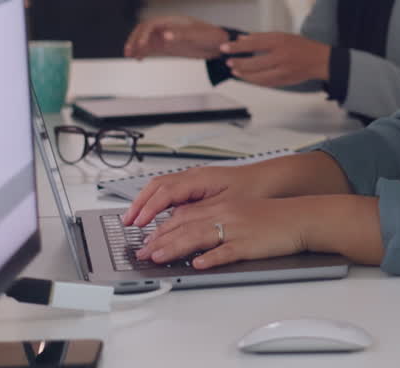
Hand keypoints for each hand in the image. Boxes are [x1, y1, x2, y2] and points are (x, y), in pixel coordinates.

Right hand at [123, 164, 276, 227]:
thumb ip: (201, 212)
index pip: (165, 192)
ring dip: (146, 202)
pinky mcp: (198, 186)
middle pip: (157, 187)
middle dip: (139, 204)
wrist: (272, 179)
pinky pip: (170, 191)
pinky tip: (154, 214)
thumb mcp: (227, 203)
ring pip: (161, 187)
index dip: (149, 208)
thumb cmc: (254, 188)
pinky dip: (157, 202)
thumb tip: (177, 221)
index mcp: (199, 178)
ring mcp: (194, 179)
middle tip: (127, 223)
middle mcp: (193, 176)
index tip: (138, 223)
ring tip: (134, 219)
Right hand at [124, 16, 227, 59]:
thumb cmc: (211, 37)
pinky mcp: (168, 46)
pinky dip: (143, 52)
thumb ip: (181, 35)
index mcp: (173, 21)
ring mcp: (166, 37)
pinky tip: (138, 59)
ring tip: (129, 56)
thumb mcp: (198, 36)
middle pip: (144, 30)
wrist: (220, 45)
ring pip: (145, 39)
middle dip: (135, 39)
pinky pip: (152, 48)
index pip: (151, 24)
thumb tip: (165, 35)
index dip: (144, 34)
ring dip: (136, 46)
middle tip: (129, 51)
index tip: (141, 45)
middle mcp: (167, 27)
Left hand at [137, 196, 310, 268]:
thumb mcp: (242, 212)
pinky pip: (227, 251)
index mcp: (223, 206)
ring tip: (157, 258)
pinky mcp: (249, 243)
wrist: (302, 217)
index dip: (162, 229)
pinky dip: (211, 257)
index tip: (147, 242)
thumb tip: (195, 236)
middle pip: (185, 226)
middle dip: (160, 240)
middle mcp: (226, 215)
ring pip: (199, 236)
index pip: (184, 216)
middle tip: (142, 253)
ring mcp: (237, 229)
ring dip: (175, 248)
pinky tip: (198, 263)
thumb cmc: (275, 218)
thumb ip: (218, 220)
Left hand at [222, 32, 330, 86]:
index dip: (237, 47)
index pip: (253, 43)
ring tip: (235, 71)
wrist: (321, 60)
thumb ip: (261, 38)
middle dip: (238, 63)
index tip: (225, 48)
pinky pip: (265, 83)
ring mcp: (283, 70)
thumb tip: (241, 39)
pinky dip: (254, 81)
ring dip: (244, 75)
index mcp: (279, 41)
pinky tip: (248, 78)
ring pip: (258, 76)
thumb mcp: (283, 36)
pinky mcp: (285, 80)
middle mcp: (281, 56)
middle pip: (253, 63)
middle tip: (229, 62)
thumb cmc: (303, 47)